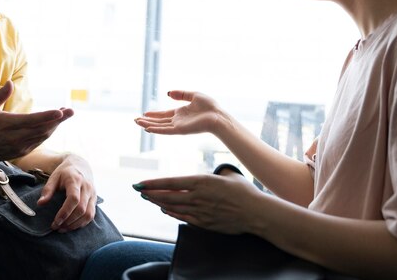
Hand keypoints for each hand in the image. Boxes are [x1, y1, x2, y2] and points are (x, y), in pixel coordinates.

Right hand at [0, 81, 73, 163]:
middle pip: (42, 128)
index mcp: (8, 125)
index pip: (32, 120)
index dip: (47, 116)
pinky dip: (48, 132)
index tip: (60, 111)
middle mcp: (16, 137)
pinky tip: (54, 124)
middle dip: (59, 120)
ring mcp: (21, 146)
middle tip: (71, 111)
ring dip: (56, 125)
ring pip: (43, 135)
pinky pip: (40, 141)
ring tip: (65, 114)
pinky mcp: (23, 151)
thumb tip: (10, 82)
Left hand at [38, 155, 96, 231]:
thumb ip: (47, 190)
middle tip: (57, 227)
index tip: (55, 222)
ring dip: (75, 224)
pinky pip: (91, 215)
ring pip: (88, 214)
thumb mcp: (54, 177)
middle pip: (81, 209)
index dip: (65, 212)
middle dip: (69, 221)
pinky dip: (82, 223)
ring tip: (63, 228)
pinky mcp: (95, 199)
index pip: (74, 199)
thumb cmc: (65, 172)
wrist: (80, 165)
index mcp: (75, 180)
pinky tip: (72, 226)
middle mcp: (87, 187)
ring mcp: (92, 194)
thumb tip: (40, 204)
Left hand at [132, 172, 262, 234]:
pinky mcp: (205, 223)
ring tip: (148, 198)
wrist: (257, 213)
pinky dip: (171, 213)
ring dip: (158, 203)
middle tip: (139, 190)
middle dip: (151, 193)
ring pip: (173, 208)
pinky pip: (183, 218)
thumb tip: (211, 173)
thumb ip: (214, 174)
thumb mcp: (228, 175)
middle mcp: (198, 197)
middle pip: (168, 196)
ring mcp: (200, 212)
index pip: (171, 182)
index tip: (141, 183)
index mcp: (202, 182)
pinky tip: (164, 210)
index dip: (154, 183)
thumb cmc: (245, 191)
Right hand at [135, 90, 227, 135]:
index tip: (144, 113)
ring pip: (159, 126)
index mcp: (181, 113)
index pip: (164, 114)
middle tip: (135, 120)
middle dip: (147, 121)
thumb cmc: (210, 106)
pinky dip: (156, 129)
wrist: (218, 116)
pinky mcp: (180, 130)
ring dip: (148, 125)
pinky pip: (165, 130)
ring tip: (137, 123)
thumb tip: (168, 93)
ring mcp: (178, 126)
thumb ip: (181, 94)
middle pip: (159, 121)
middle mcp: (178, 121)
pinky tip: (147, 128)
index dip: (154, 114)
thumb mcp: (194, 95)